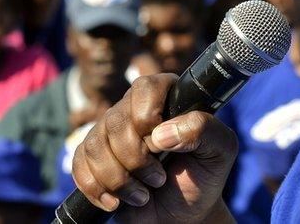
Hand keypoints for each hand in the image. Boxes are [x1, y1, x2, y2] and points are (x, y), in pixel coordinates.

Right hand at [71, 74, 237, 222]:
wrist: (183, 213)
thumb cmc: (203, 175)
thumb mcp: (220, 150)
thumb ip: (205, 129)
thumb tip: (162, 132)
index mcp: (166, 96)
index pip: (146, 87)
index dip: (148, 117)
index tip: (162, 145)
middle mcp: (133, 108)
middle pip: (116, 121)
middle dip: (137, 160)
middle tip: (159, 179)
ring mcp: (109, 132)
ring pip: (94, 145)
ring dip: (119, 179)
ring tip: (143, 194)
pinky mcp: (92, 157)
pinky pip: (79, 165)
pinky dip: (96, 189)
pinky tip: (116, 201)